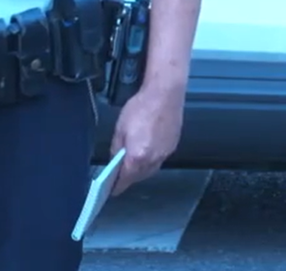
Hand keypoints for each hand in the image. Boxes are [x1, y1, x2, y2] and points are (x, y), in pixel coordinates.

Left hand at [108, 82, 185, 196]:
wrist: (165, 94)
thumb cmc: (140, 108)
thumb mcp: (120, 129)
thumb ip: (117, 149)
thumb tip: (116, 161)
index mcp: (137, 156)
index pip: (125, 180)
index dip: (116, 187)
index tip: (111, 191)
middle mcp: (153, 159)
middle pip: (139, 177)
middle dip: (129, 178)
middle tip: (120, 176)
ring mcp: (165, 153)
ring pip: (151, 170)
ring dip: (141, 171)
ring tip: (132, 165)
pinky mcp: (173, 146)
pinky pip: (160, 159)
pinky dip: (151, 160)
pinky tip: (146, 152)